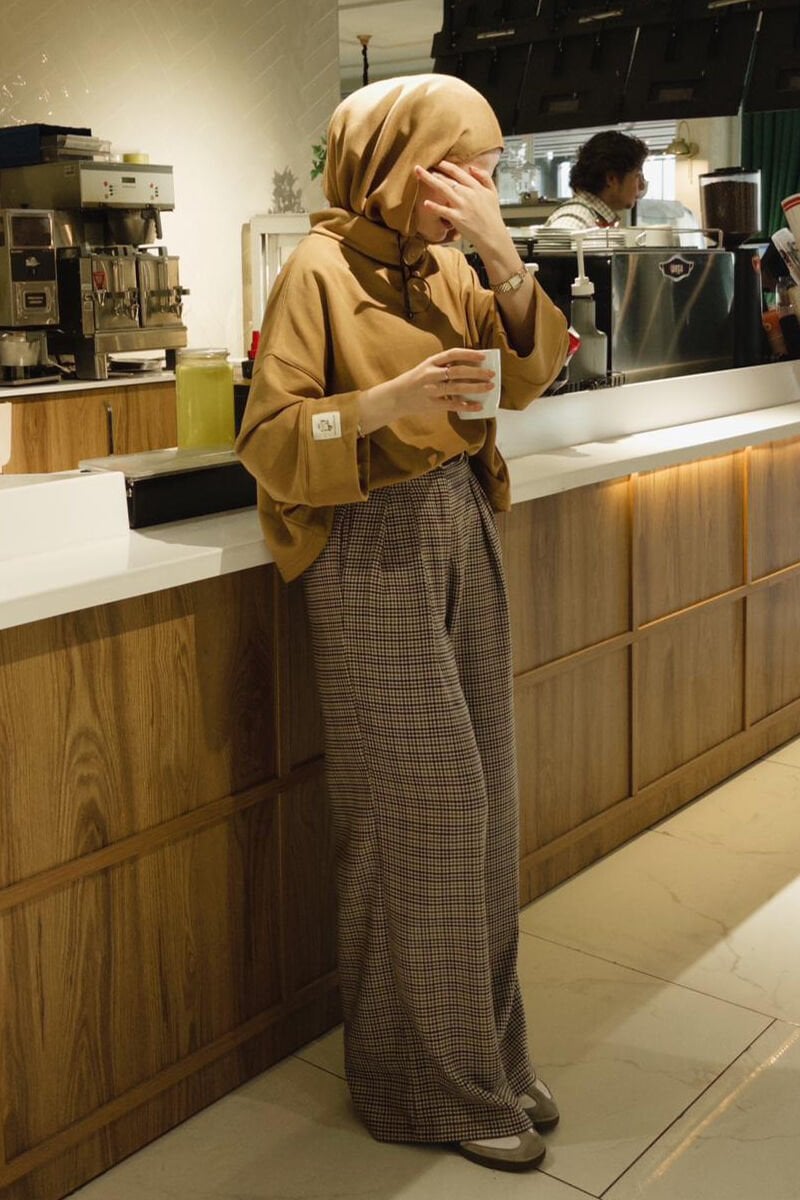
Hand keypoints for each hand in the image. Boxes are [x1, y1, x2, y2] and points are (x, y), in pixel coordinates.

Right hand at [358, 349, 494, 432]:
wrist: (395, 397)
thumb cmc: (414, 381)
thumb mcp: (425, 368)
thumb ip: (443, 366)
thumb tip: (468, 366)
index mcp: (430, 362)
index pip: (452, 354)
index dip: (469, 354)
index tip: (483, 356)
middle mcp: (431, 374)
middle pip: (458, 371)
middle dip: (477, 372)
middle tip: (491, 374)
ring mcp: (431, 390)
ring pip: (457, 387)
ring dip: (475, 387)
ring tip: (489, 387)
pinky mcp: (431, 404)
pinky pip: (452, 405)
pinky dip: (466, 406)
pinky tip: (477, 406)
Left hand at [414, 160, 507, 257]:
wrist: (493, 235)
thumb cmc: (492, 216)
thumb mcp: (493, 192)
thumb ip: (484, 177)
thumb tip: (471, 167)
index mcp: (476, 187)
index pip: (458, 173)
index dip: (446, 166)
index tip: (438, 163)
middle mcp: (468, 194)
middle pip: (447, 179)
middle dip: (433, 172)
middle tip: (420, 168)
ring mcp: (461, 206)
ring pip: (443, 190)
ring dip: (429, 180)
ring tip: (418, 173)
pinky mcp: (457, 218)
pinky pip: (443, 211)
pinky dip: (434, 207)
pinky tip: (425, 203)